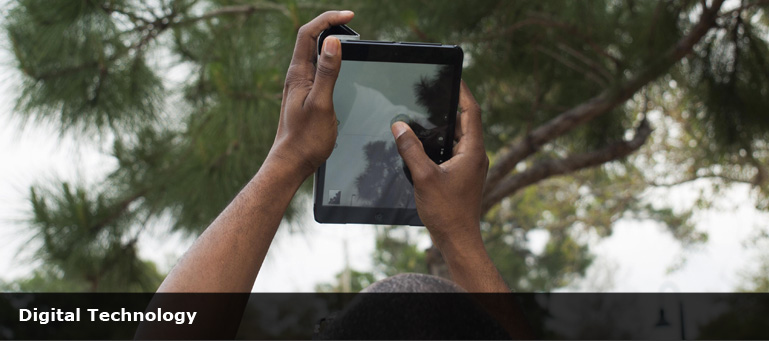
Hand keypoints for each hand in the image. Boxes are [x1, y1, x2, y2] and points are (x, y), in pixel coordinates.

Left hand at [270, 10, 354, 178]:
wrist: (292, 163)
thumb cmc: (305, 139)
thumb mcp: (321, 103)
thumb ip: (327, 72)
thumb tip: (333, 42)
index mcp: (298, 74)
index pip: (309, 34)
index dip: (328, 19)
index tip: (349, 16)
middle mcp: (297, 76)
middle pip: (311, 39)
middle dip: (330, 25)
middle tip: (352, 24)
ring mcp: (301, 86)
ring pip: (315, 54)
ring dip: (331, 41)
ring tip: (350, 38)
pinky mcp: (307, 96)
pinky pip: (318, 69)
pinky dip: (331, 59)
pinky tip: (342, 66)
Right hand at [391, 81, 488, 248]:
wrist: (458, 240)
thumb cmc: (447, 211)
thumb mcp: (424, 177)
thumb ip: (411, 149)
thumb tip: (399, 126)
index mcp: (473, 151)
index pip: (472, 112)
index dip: (463, 91)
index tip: (454, 76)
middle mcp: (476, 156)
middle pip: (466, 122)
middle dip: (450, 106)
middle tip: (433, 92)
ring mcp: (471, 166)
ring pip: (460, 137)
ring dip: (446, 125)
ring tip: (427, 112)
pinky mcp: (464, 175)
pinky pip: (455, 150)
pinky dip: (443, 142)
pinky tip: (425, 143)